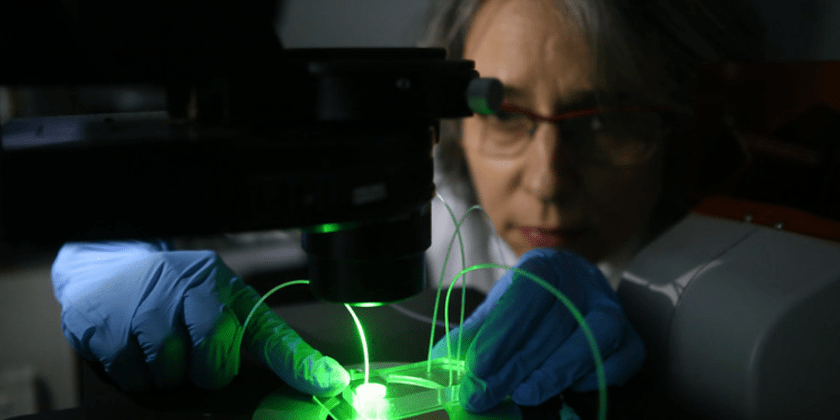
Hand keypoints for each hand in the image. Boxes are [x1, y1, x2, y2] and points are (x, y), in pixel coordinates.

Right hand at [52, 241, 348, 395]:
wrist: (106, 267)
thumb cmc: (177, 292)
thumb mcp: (225, 302)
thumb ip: (267, 340)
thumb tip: (322, 378)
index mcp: (222, 285)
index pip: (264, 331)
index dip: (297, 363)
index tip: (328, 383)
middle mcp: (186, 290)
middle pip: (212, 359)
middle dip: (204, 369)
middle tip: (192, 354)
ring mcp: (144, 306)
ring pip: (171, 374)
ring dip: (167, 373)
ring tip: (160, 344)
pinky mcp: (105, 327)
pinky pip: (134, 377)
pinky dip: (136, 375)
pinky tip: (133, 346)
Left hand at [430, 248, 644, 411]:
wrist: (576, 294)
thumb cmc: (533, 305)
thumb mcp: (500, 310)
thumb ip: (474, 334)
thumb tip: (443, 360)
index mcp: (544, 267)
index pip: (524, 298)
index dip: (499, 336)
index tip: (476, 369)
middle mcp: (582, 281)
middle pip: (552, 323)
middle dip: (515, 365)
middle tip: (487, 393)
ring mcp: (611, 308)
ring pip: (592, 338)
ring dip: (556, 371)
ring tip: (524, 394)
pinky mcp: (632, 337)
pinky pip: (622, 359)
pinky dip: (596, 376)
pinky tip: (569, 388)